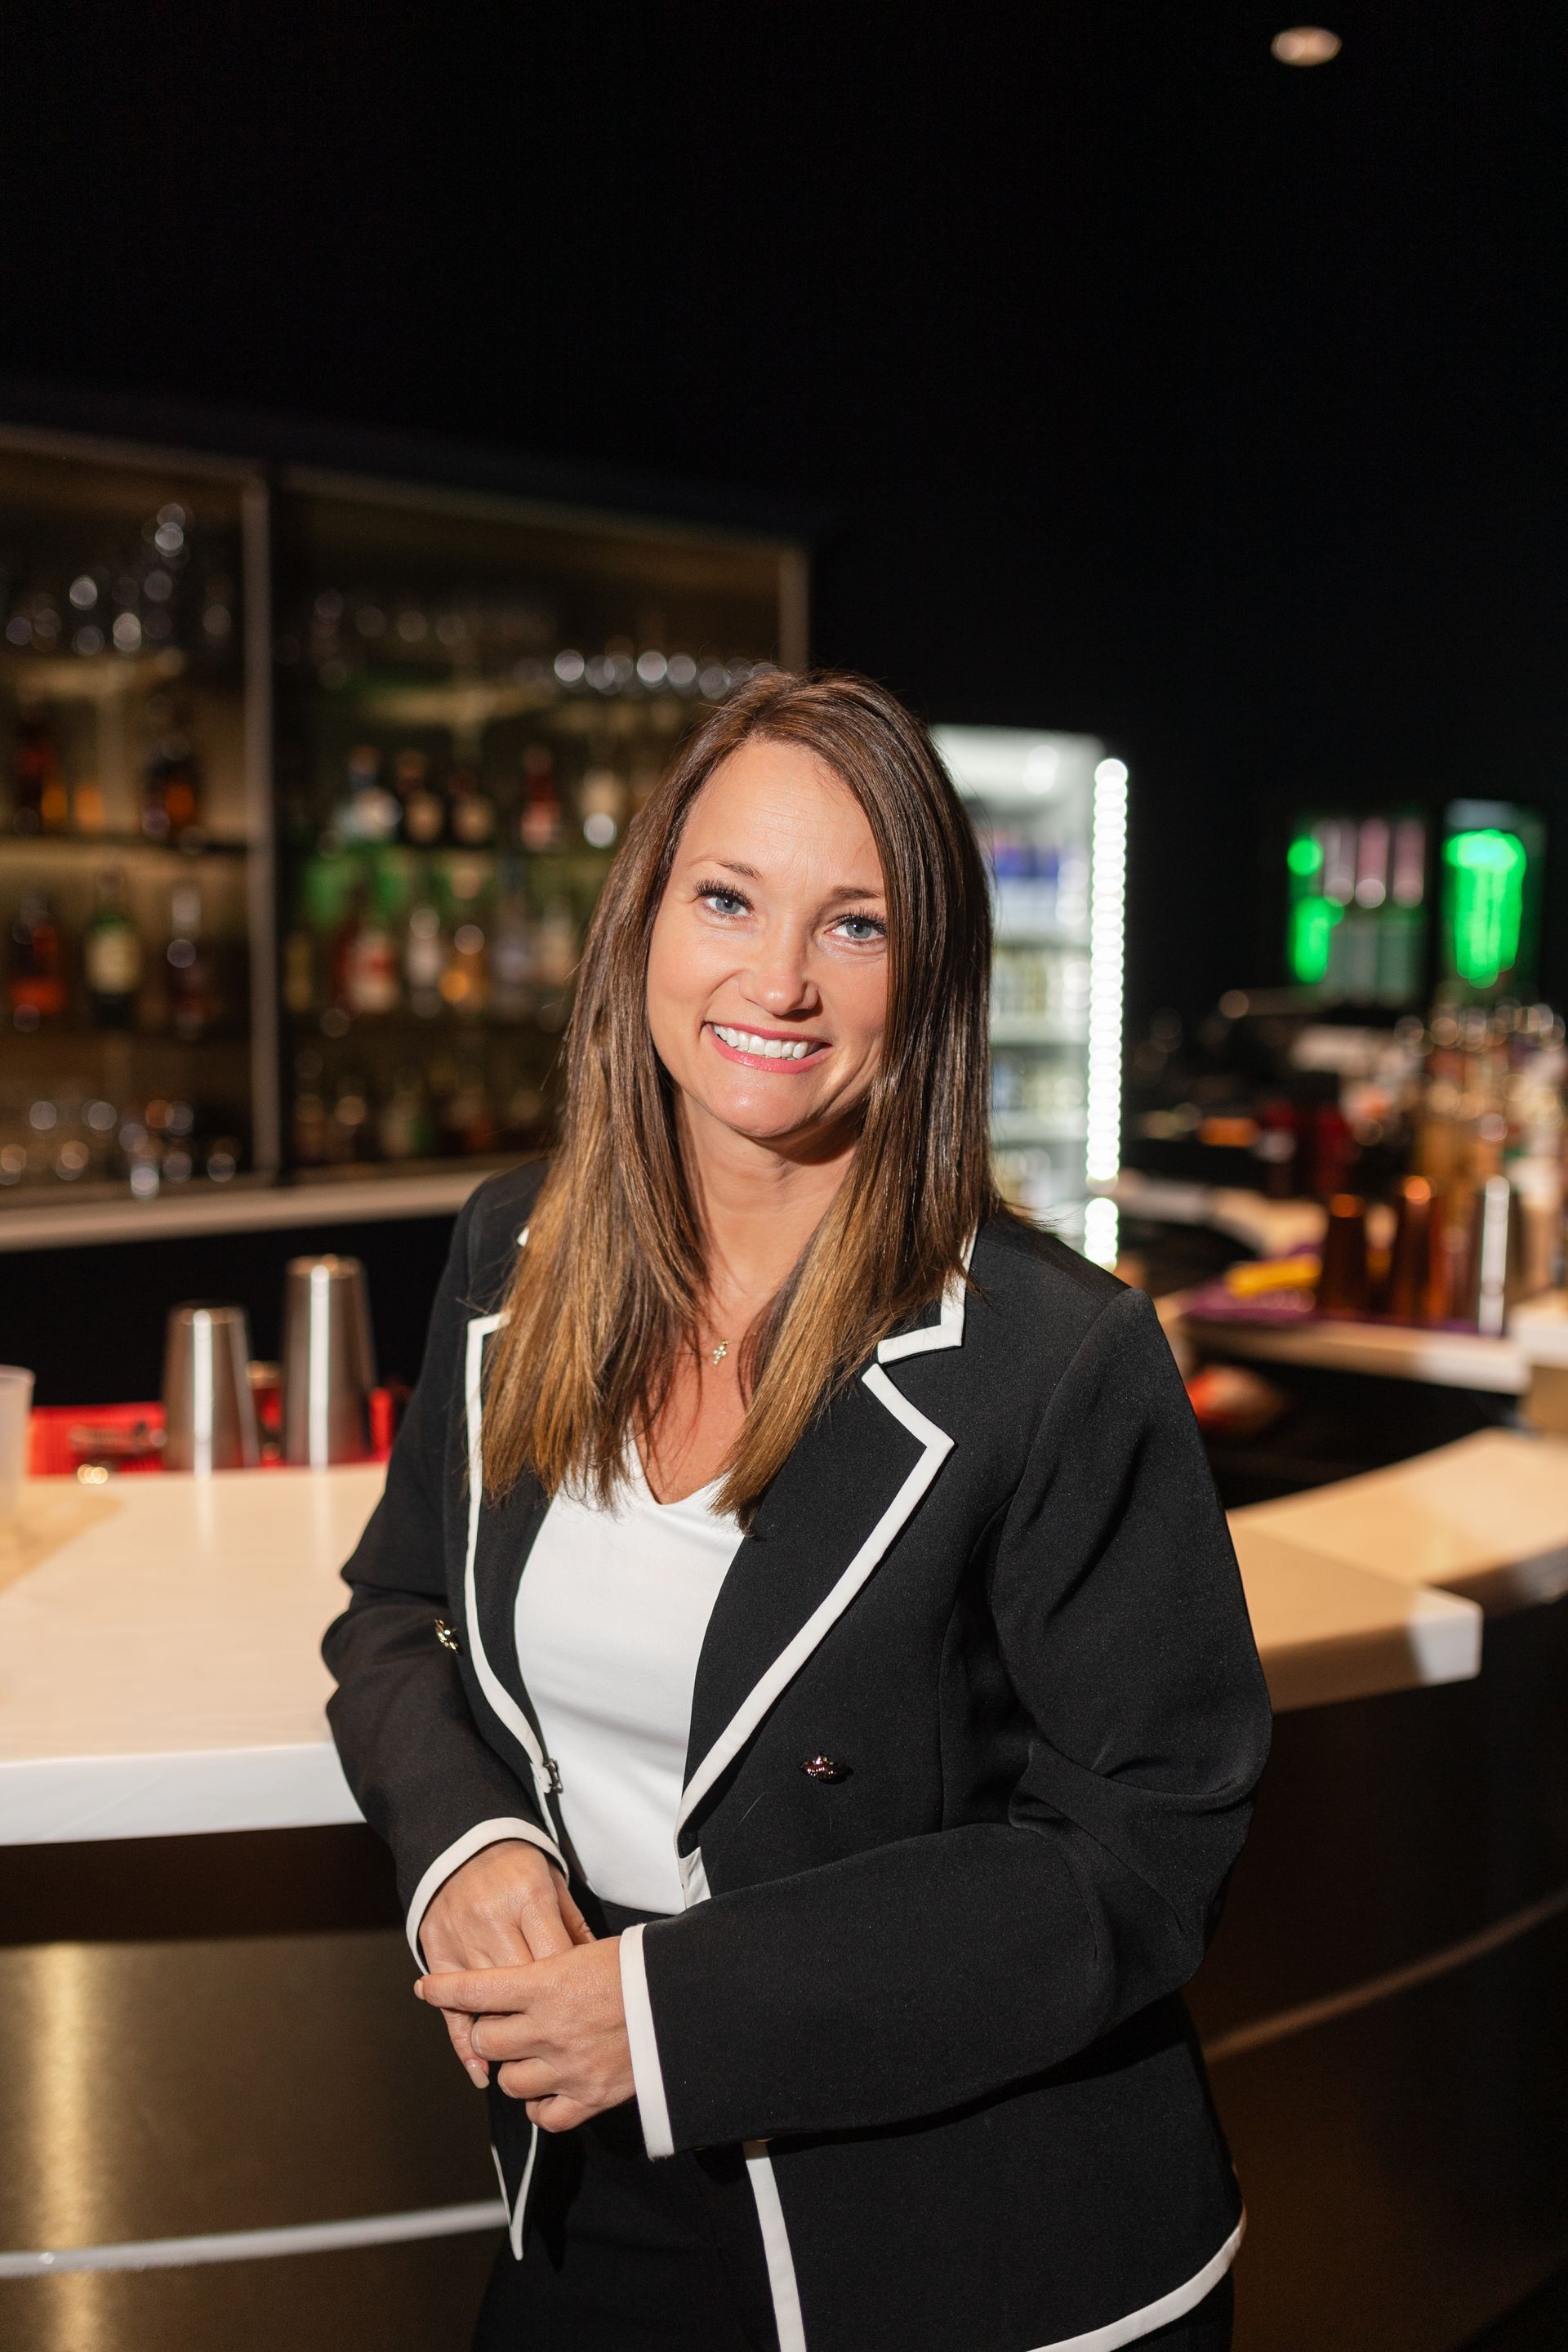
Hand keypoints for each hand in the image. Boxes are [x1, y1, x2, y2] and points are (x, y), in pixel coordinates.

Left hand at [417, 1941, 633, 2131]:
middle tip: (505, 2025)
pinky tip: (550, 2089)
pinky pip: (545, 2116)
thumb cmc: (641, 1968)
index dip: (444, 1989)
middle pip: (486, 2041)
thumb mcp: (589, 1950)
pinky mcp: (589, 2097)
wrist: (686, 2003)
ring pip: (509, 2082)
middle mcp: (548, 2028)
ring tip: (532, 2056)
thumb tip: (526, 1973)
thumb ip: (551, 1967)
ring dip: (514, 2070)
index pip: (476, 1990)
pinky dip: (541, 2106)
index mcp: (546, 1984)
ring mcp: (567, 2067)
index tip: (426, 1988)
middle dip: (490, 2034)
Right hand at [419, 1840, 592, 2089]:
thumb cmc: (515, 1867)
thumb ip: (572, 1925)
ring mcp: (462, 1940)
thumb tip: (596, 1971)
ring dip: (511, 2039)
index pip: (555, 1958)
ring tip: (533, 2069)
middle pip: (522, 1986)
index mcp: (527, 1898)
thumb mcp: (552, 1883)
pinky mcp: (437, 1954)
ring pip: (488, 2003)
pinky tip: (482, 2072)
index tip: (587, 2012)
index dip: (572, 1990)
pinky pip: (451, 2009)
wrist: (459, 1845)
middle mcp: (492, 1921)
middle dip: (547, 2018)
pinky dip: (465, 2046)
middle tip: (567, 2045)